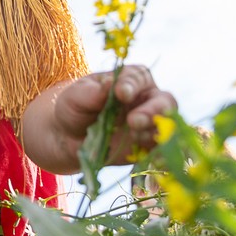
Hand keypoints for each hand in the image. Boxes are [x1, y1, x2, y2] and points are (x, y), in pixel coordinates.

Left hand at [22, 66, 177, 172]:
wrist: (69, 138)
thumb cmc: (75, 108)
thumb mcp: (76, 96)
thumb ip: (92, 92)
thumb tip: (109, 83)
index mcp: (131, 80)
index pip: (139, 78)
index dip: (132, 85)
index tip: (121, 93)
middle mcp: (147, 100)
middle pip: (165, 101)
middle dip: (153, 110)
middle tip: (134, 120)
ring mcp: (150, 125)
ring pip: (167, 127)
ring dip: (154, 132)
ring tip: (134, 136)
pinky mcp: (148, 148)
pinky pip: (161, 151)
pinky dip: (161, 154)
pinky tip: (152, 157)